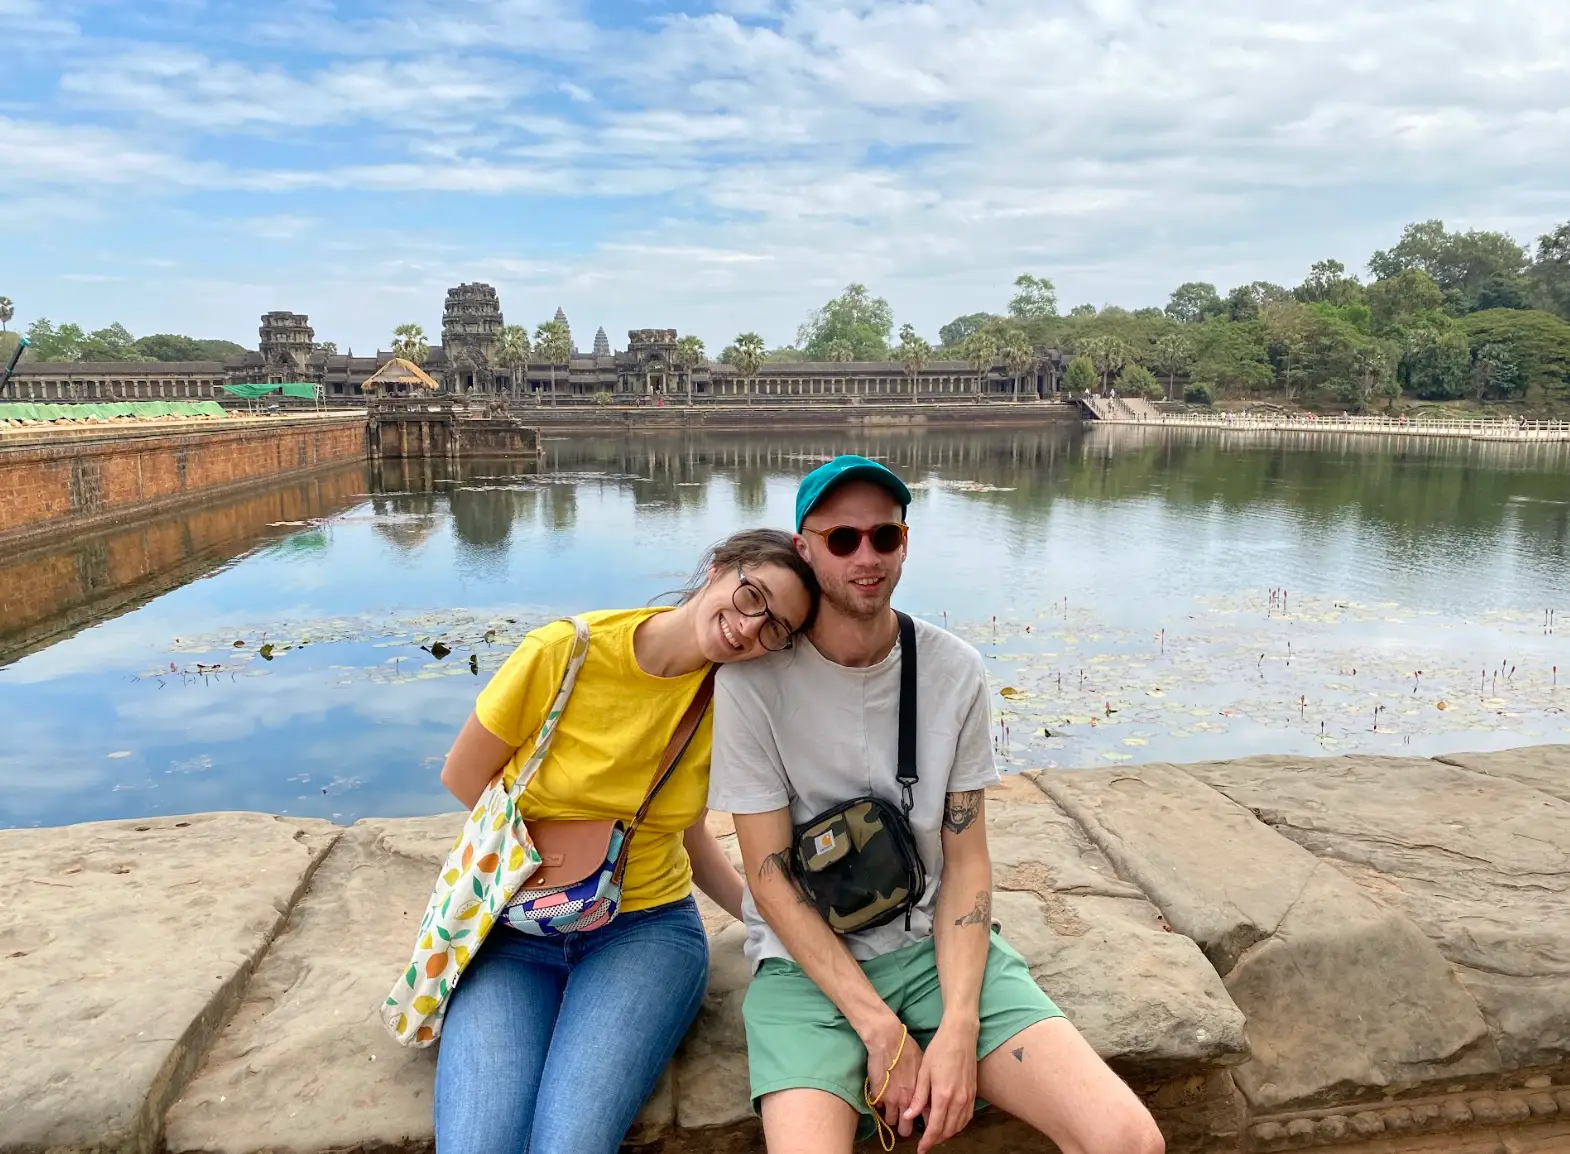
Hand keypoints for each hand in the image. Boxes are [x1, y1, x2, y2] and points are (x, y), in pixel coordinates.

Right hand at [863, 1017, 923, 1137]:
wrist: (888, 1040)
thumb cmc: (908, 1049)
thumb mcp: (923, 1068)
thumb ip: (924, 1086)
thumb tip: (926, 1095)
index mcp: (920, 1095)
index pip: (924, 1120)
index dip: (923, 1126)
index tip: (920, 1122)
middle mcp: (906, 1102)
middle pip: (905, 1129)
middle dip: (905, 1128)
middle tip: (904, 1122)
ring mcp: (890, 1100)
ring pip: (890, 1122)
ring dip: (892, 1117)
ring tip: (892, 1110)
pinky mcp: (877, 1095)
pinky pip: (879, 1108)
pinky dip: (881, 1104)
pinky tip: (882, 1097)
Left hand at [904, 1021, 977, 1153]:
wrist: (960, 1036)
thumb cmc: (939, 1050)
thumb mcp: (924, 1072)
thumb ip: (918, 1096)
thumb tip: (910, 1116)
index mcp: (943, 1095)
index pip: (935, 1127)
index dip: (927, 1141)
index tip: (920, 1149)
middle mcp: (959, 1100)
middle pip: (948, 1130)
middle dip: (936, 1140)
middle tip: (925, 1143)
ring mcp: (968, 1098)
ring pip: (958, 1126)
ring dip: (947, 1134)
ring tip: (935, 1135)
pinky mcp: (973, 1094)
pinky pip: (966, 1117)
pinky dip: (957, 1125)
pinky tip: (949, 1123)